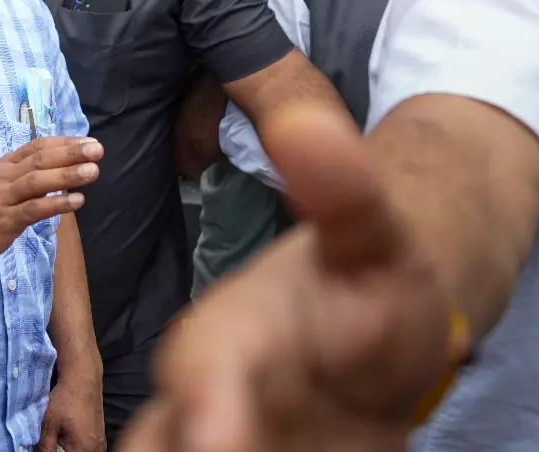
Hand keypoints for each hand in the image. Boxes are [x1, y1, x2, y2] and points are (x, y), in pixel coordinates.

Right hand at [0, 137, 101, 265]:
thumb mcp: (2, 184)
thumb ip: (29, 176)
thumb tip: (63, 169)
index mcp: (7, 165)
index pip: (38, 146)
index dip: (64, 143)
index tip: (89, 141)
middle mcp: (6, 176)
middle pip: (40, 160)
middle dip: (70, 153)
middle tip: (97, 150)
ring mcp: (5, 197)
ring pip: (37, 181)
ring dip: (66, 175)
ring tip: (92, 171)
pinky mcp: (6, 220)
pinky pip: (33, 209)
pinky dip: (56, 204)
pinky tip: (76, 201)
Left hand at [39, 367, 104, 451]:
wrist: (83, 380)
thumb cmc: (66, 400)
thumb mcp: (50, 424)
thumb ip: (45, 446)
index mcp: (84, 450)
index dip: (54, 450)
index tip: (50, 442)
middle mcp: (97, 449)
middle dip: (64, 449)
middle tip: (55, 435)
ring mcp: (101, 442)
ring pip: (82, 451)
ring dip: (72, 447)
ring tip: (62, 432)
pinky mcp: (102, 435)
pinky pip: (89, 446)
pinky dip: (79, 442)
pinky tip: (71, 429)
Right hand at [119, 109, 454, 451]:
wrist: (379, 339)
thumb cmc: (366, 284)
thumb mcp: (373, 234)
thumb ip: (342, 189)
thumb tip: (301, 120)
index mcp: (235, 334)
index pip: (203, 366)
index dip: (204, 402)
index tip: (211, 440)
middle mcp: (214, 398)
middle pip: (159, 440)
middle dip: (176, 451)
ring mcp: (230, 439)